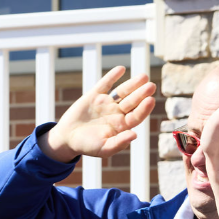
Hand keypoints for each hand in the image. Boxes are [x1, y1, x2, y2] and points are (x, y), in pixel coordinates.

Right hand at [39, 66, 156, 162]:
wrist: (67, 137)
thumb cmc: (86, 146)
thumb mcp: (103, 149)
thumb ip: (119, 143)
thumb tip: (135, 135)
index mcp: (121, 126)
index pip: (136, 116)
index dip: (144, 108)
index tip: (150, 100)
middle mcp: (116, 113)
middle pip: (132, 101)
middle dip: (141, 93)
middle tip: (151, 86)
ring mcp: (106, 103)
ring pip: (122, 92)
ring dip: (132, 84)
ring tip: (143, 77)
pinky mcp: (94, 95)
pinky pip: (105, 84)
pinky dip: (112, 76)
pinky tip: (121, 69)